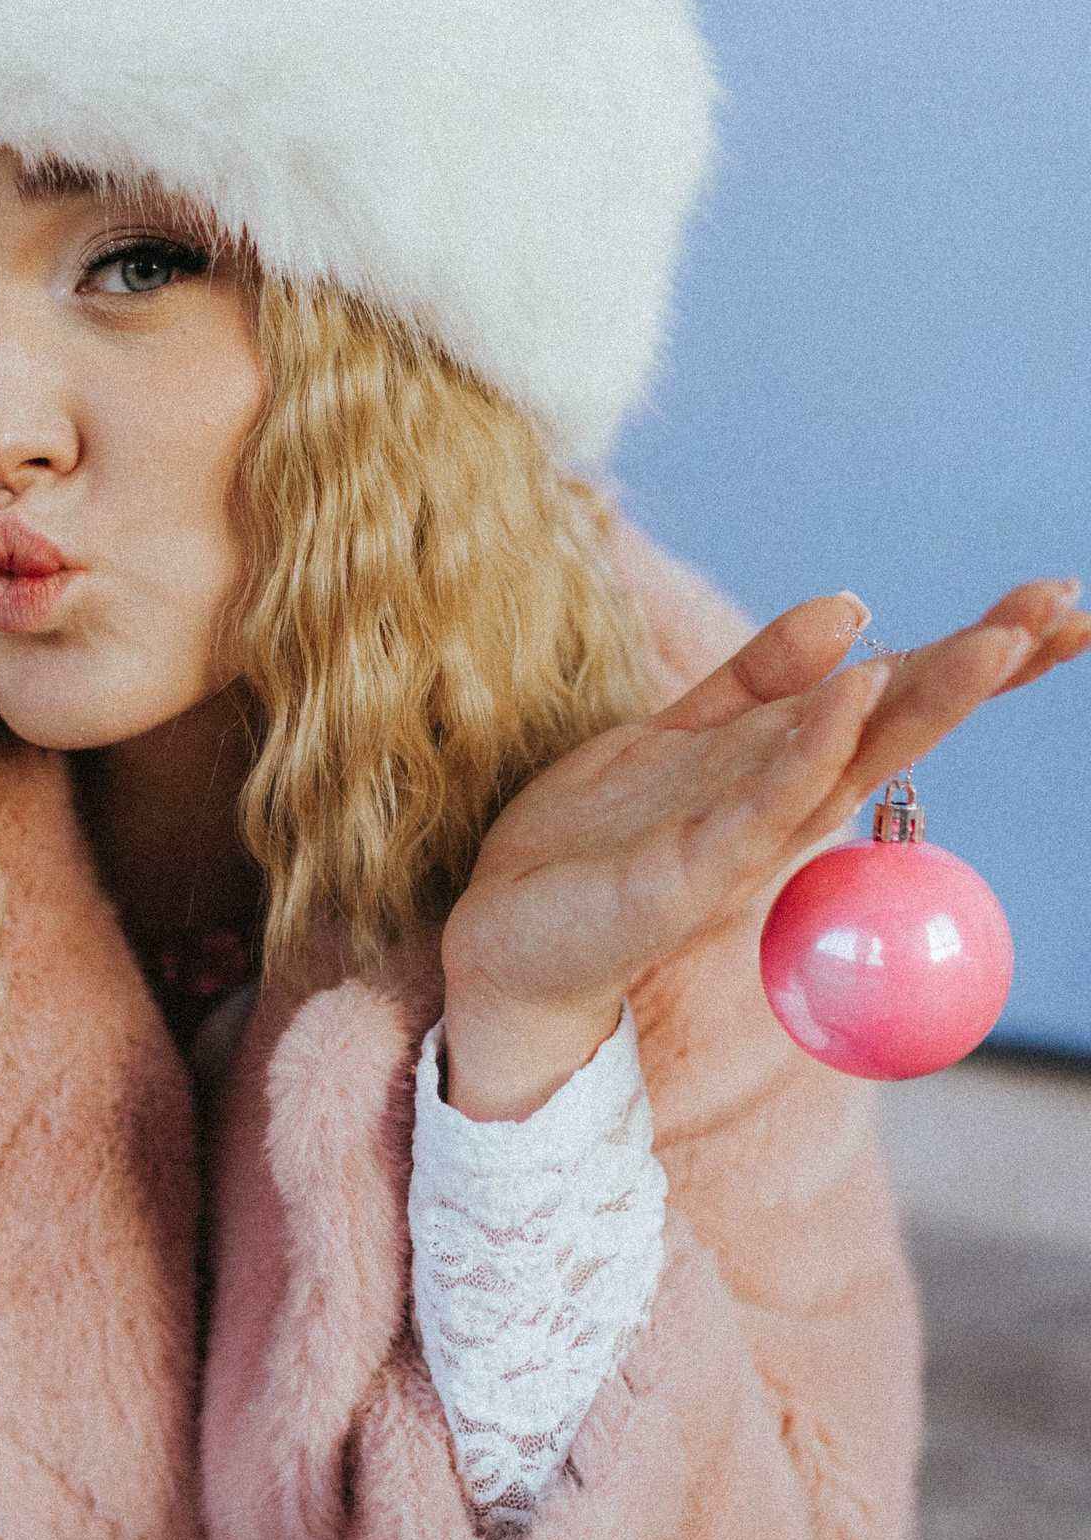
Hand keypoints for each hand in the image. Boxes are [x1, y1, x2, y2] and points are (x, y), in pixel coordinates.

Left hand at [438, 579, 1089, 1120]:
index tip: (1059, 602)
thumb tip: (851, 607)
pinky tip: (854, 694)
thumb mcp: (681, 734)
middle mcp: (784, 808)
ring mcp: (743, 842)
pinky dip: (810, 749)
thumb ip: (758, 676)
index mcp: (786, 767)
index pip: (897, 700)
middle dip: (982, 667)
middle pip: (900, 726)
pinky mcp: (687, 872)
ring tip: (996, 640)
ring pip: (852, 760)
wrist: (505, 936)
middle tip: (1064, 609)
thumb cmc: (599, 844)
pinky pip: (760, 804)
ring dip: (923, 699)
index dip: (976, 652)